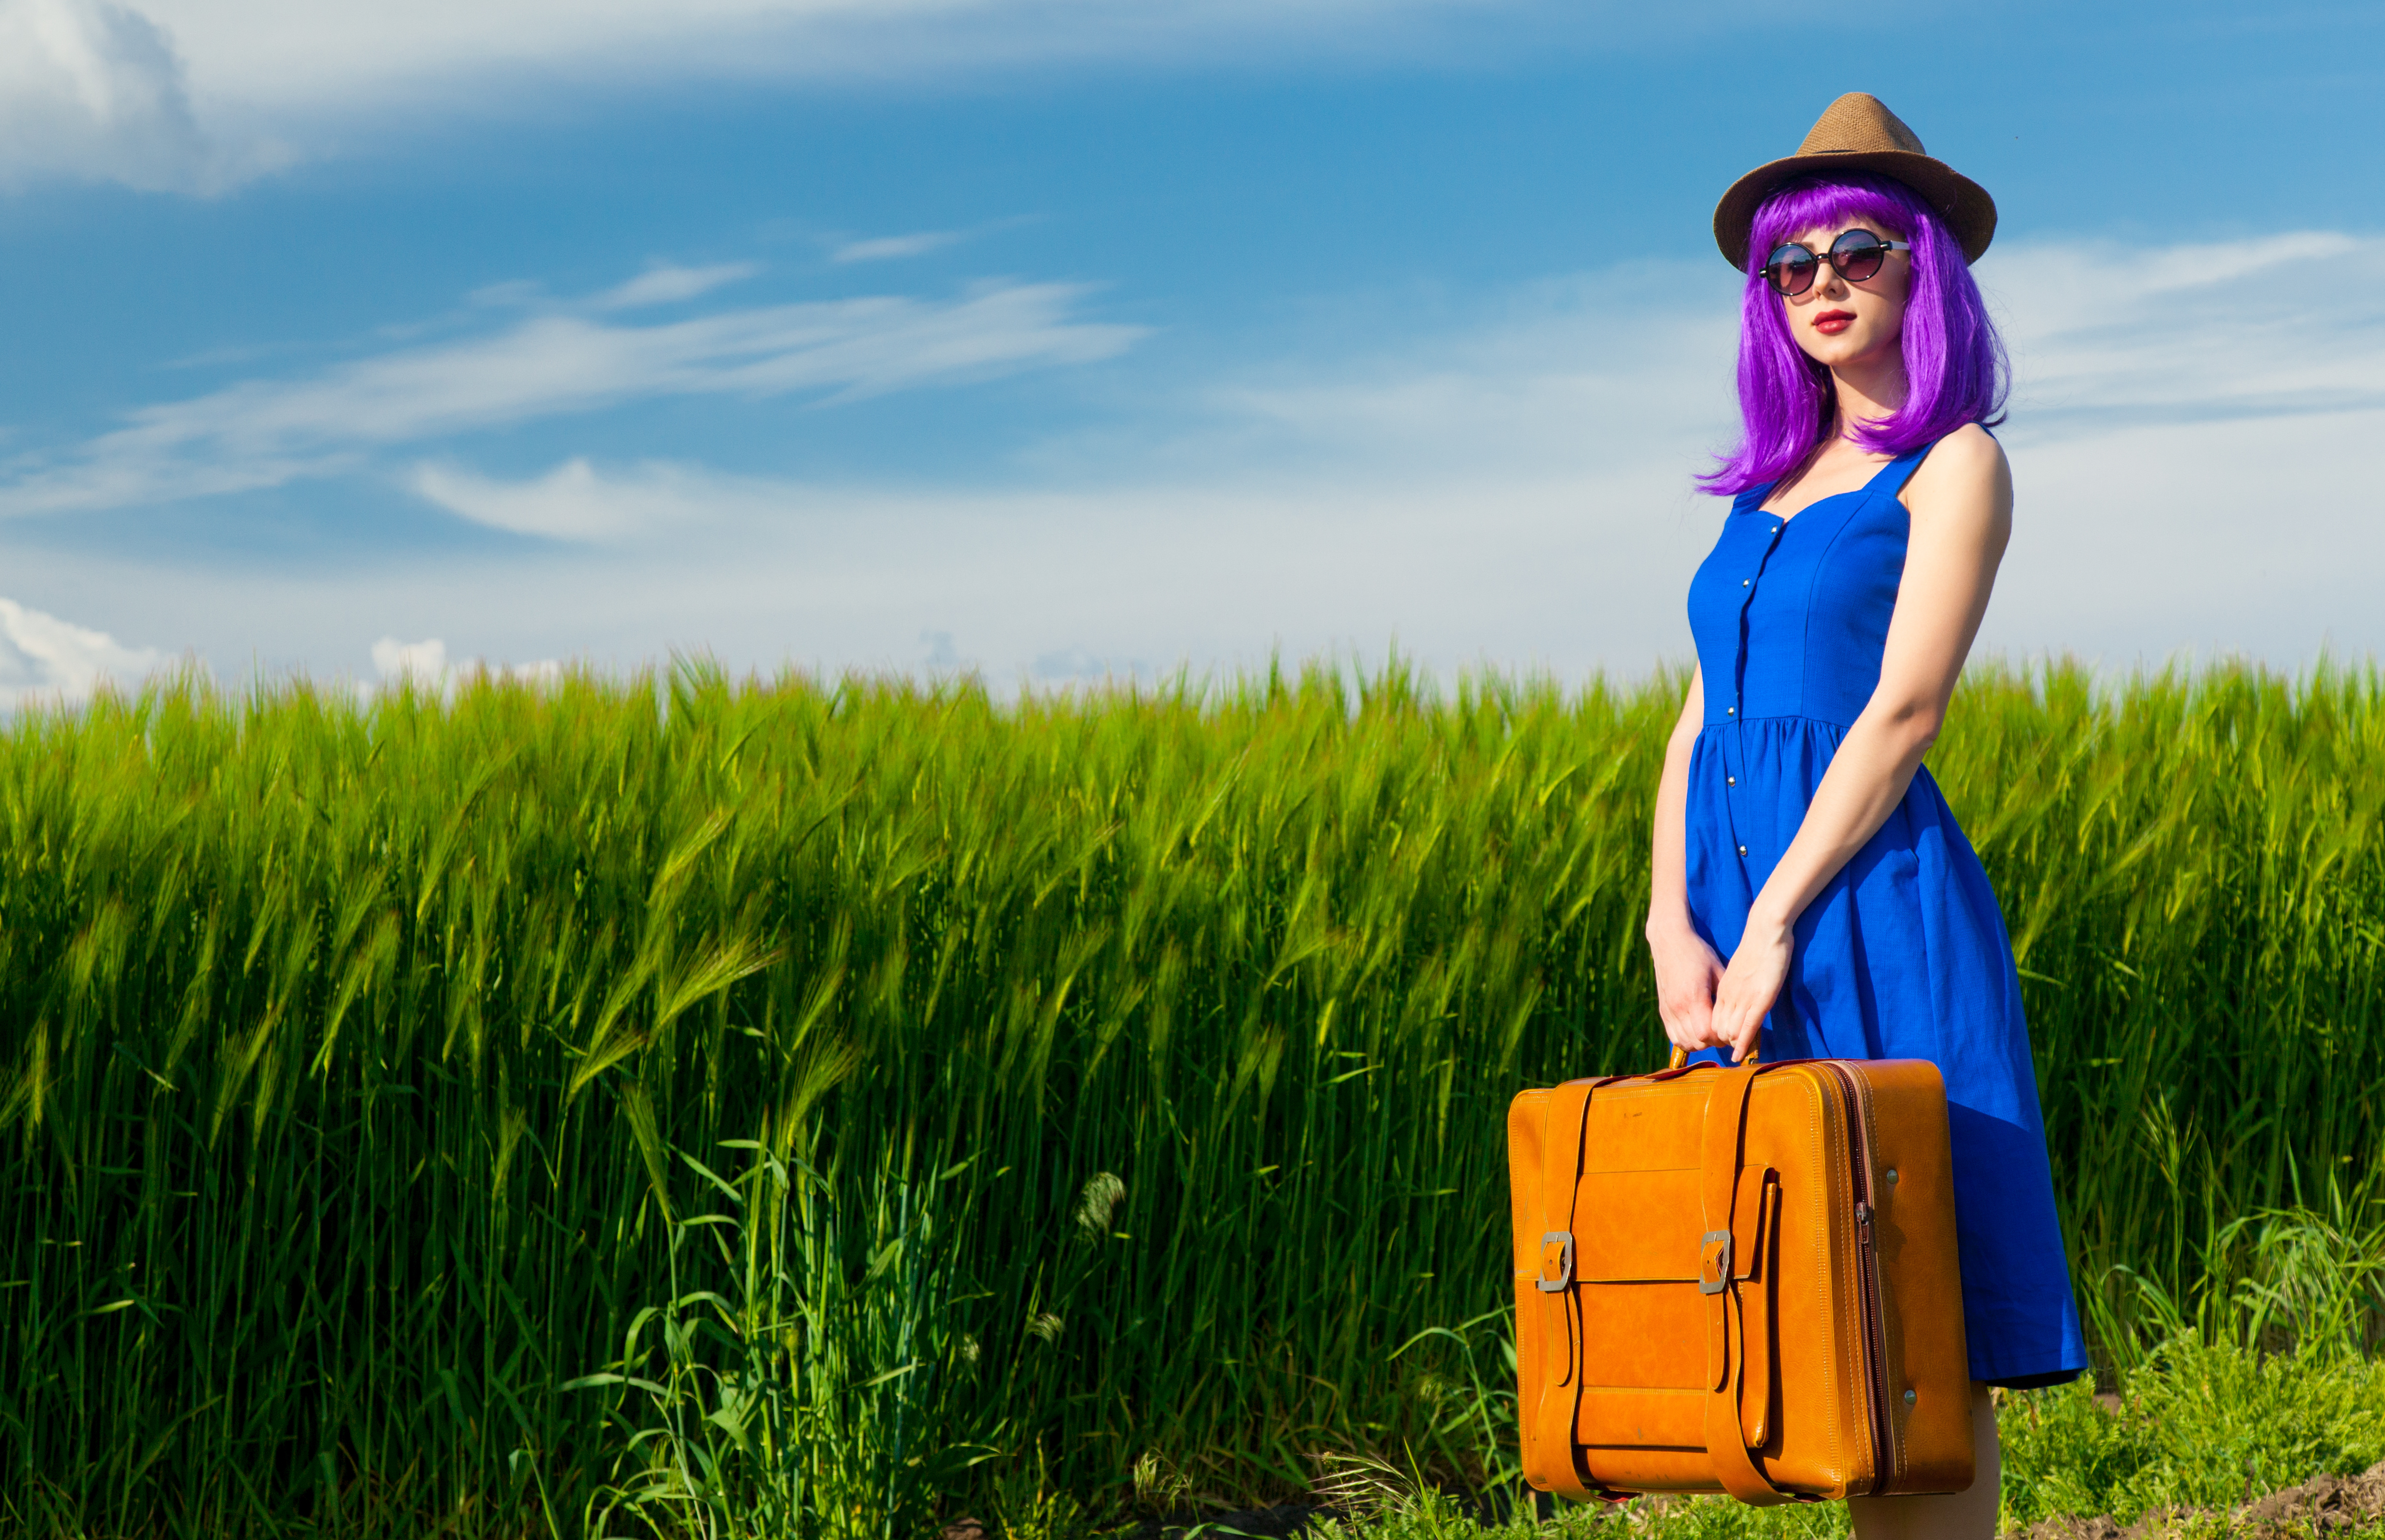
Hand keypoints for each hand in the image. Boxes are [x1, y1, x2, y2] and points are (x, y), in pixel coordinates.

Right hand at [1647, 918, 1727, 1055]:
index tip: (1731, 1028)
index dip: (1721, 1036)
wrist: (1669, 941)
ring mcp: (1668, 1010)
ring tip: (1710, 1032)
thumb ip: (1726, 995)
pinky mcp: (1663, 1010)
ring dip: (1699, 1043)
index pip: (1706, 1033)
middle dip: (1713, 1041)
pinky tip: (1696, 1032)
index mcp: (1694, 997)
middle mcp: (1678, 1007)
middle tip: (1723, 1031)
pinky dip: (1686, 1040)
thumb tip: (1742, 1013)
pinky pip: (1673, 1037)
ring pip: (1684, 1042)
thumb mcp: (1717, 970)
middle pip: (1697, 1041)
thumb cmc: (1698, 953)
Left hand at [1709, 910, 1790, 1063]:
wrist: (1765, 930)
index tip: (1723, 1041)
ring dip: (1734, 1044)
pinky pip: (1747, 1028)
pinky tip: (1739, 1056)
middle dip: (1722, 1042)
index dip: (1716, 1033)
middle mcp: (1729, 996)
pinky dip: (1743, 1045)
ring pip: (1729, 1031)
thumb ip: (1736, 986)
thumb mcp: (1740, 971)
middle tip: (1731, 1050)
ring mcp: (1743, 999)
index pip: (1712, 1019)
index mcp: (1723, 989)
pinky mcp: (1759, 1000)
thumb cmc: (1757, 947)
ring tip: (1738, 1053)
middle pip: (1717, 1029)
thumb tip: (1738, 996)